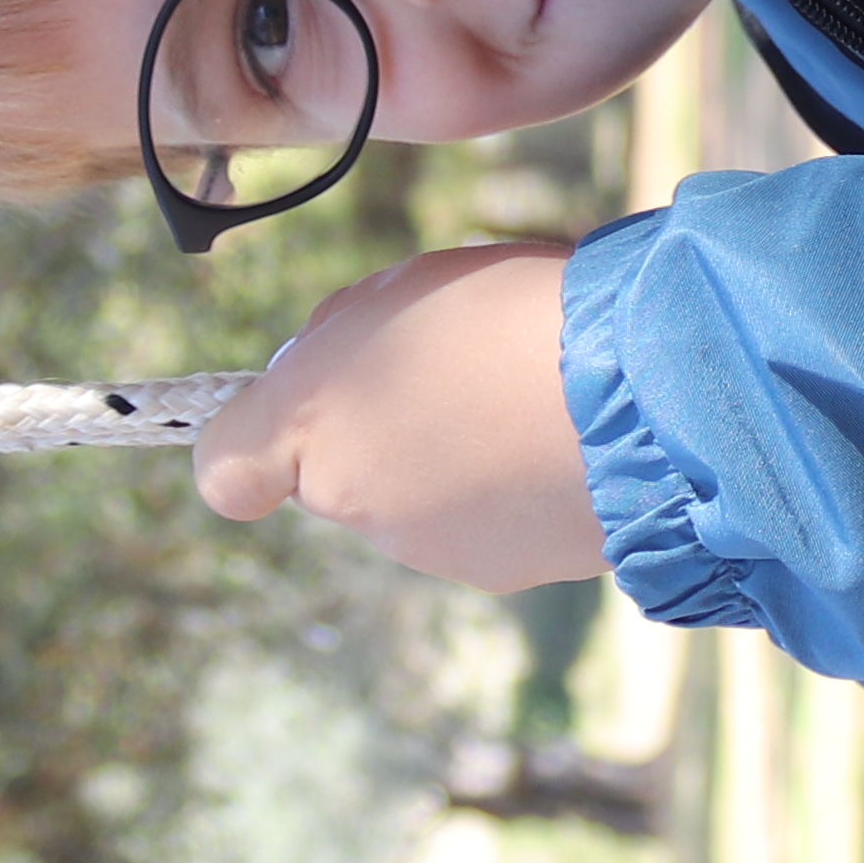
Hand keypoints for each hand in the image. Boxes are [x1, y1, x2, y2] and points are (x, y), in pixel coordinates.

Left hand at [192, 242, 607, 585]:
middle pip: (339, 475)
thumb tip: (338, 377)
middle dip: (382, 431)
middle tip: (455, 372)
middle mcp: (354, 503)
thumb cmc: (513, 317)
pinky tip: (555, 444)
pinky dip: (507, 492)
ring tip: (522, 401)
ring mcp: (427, 548)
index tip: (300, 419)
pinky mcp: (498, 574)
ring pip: (415, 502)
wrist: (636, 393)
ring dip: (450, 460)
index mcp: (312, 423)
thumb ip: (343, 341)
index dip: (254, 448)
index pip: (227, 473)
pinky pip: (483, 525)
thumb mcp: (403, 289)